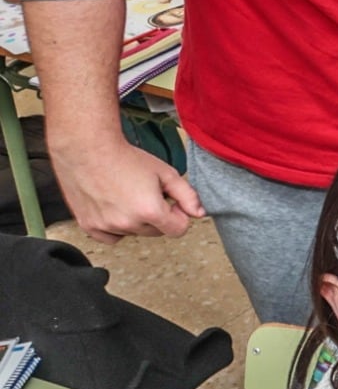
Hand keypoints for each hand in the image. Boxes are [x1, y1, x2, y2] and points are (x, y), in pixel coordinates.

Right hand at [53, 137, 203, 241]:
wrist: (87, 150)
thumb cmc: (124, 158)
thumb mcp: (165, 172)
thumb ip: (187, 195)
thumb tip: (199, 213)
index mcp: (150, 211)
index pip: (179, 230)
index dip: (179, 215)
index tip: (171, 202)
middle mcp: (128, 224)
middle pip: (156, 232)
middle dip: (158, 216)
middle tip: (147, 193)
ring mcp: (106, 227)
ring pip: (134, 233)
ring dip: (136, 221)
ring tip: (127, 196)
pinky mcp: (89, 227)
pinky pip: (112, 237)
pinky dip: (116, 228)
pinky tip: (115, 207)